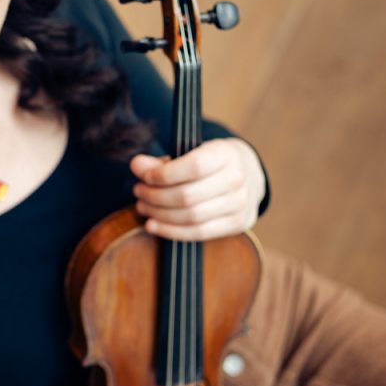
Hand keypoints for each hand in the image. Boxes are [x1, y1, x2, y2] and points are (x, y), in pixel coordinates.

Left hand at [130, 138, 264, 241]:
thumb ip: (163, 161)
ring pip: (191, 217)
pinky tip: (153, 224)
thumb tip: (137, 165)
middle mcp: (237, 179)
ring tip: (143, 207)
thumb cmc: (212, 162)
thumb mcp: (191, 152)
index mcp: (226, 154)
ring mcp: (240, 204)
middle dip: (155, 196)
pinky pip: (199, 233)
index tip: (144, 176)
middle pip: (188, 196)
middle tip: (138, 192)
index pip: (193, 167)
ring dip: (160, 214)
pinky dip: (171, 231)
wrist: (247, 173)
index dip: (163, 175)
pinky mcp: (238, 224)